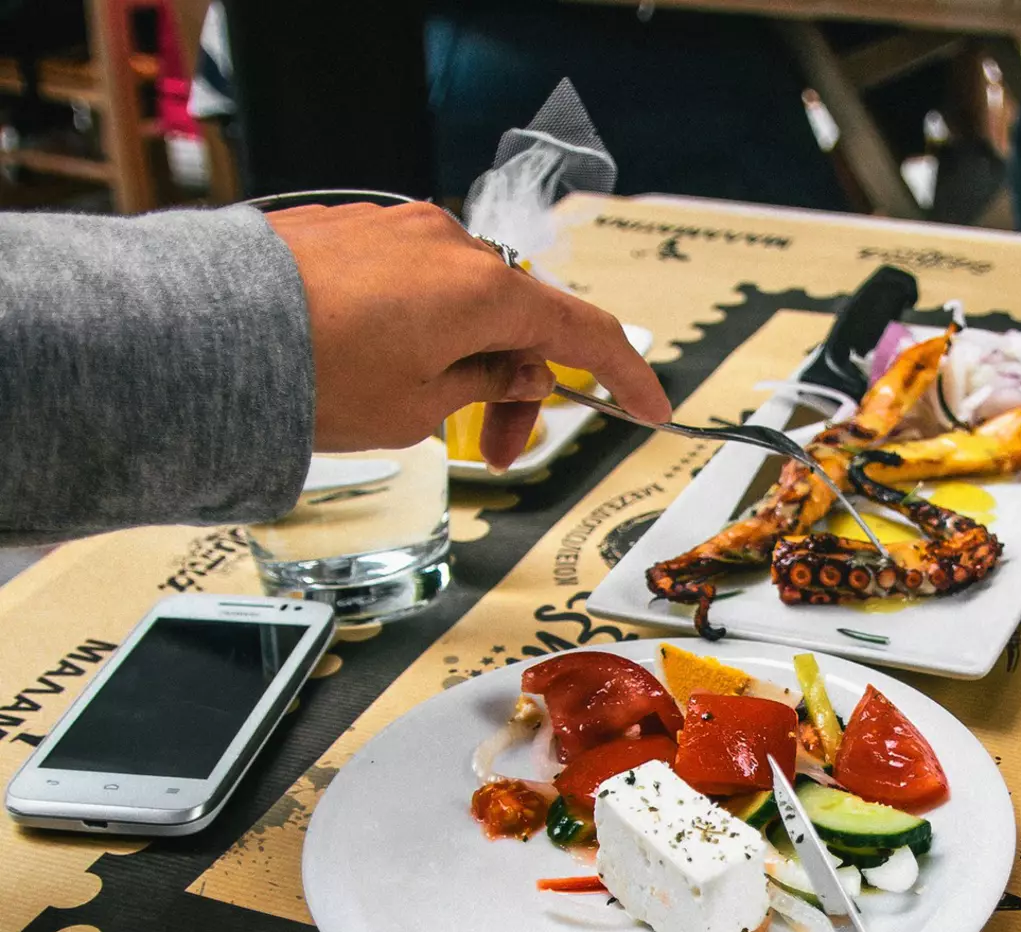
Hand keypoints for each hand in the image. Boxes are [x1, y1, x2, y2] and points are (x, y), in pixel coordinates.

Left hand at [265, 202, 668, 470]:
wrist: (204, 332)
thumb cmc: (310, 373)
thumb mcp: (419, 408)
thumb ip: (487, 384)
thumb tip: (519, 367)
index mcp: (485, 291)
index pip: (586, 333)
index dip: (627, 376)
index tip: (652, 408)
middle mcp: (450, 244)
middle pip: (519, 320)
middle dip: (518, 386)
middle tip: (494, 452)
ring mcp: (397, 227)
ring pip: (463, 301)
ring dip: (463, 357)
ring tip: (414, 410)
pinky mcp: (351, 227)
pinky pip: (411, 282)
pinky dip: (417, 327)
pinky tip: (375, 367)